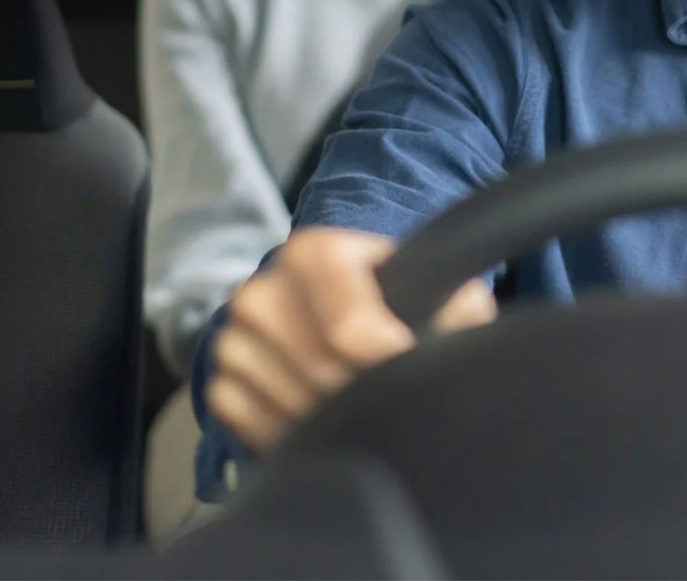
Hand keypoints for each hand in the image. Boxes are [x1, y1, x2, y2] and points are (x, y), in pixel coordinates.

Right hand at [205, 226, 496, 451]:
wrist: (345, 298)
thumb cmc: (397, 293)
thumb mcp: (436, 285)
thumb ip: (460, 307)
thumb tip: (465, 340)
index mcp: (313, 254)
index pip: (351, 331)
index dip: (391, 362)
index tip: (410, 366)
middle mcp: (262, 290)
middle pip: (321, 376)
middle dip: (363, 394)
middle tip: (389, 390)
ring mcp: (234, 336)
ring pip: (287, 405)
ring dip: (328, 419)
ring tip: (357, 401)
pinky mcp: (220, 378)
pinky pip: (251, 423)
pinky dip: (287, 432)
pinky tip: (318, 415)